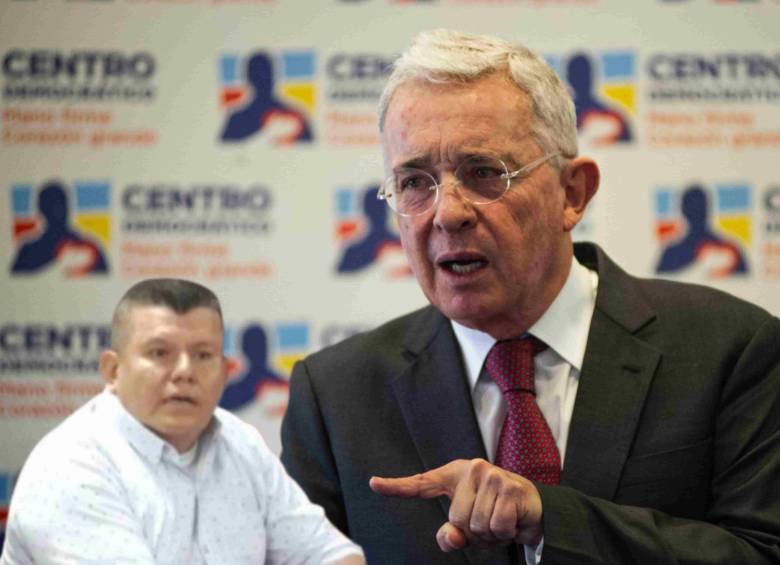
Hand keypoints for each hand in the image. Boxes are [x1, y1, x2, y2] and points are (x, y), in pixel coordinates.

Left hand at [369, 459, 542, 551]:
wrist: (534, 509)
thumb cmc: (494, 514)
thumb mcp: (469, 528)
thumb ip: (453, 535)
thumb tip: (451, 537)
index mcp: (455, 476)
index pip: (421, 484)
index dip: (396, 487)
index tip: (373, 484)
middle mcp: (471, 469)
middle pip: (456, 518)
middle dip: (474, 531)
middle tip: (489, 522)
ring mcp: (491, 475)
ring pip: (475, 525)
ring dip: (490, 534)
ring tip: (501, 521)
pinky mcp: (508, 487)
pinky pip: (495, 527)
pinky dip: (505, 533)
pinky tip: (513, 521)